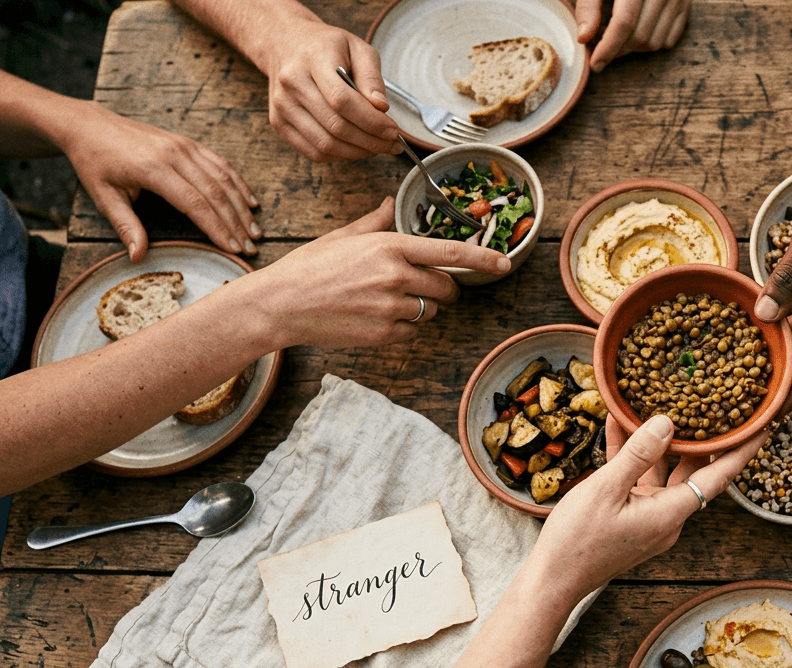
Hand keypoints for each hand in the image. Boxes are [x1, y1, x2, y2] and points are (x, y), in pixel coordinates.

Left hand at [61, 104, 259, 261]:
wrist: (91, 126)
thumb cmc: (95, 163)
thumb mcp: (103, 197)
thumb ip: (126, 226)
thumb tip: (138, 257)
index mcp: (153, 169)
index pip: (195, 203)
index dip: (217, 228)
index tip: (232, 249)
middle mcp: (174, 154)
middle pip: (215, 193)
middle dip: (236, 223)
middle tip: (250, 247)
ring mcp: (184, 146)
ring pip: (223, 178)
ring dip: (242, 206)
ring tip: (254, 230)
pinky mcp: (188, 143)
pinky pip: (220, 163)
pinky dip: (238, 183)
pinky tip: (250, 201)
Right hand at [244, 197, 510, 347]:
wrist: (280, 304)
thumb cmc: (309, 267)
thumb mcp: (344, 236)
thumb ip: (376, 222)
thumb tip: (391, 202)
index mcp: (389, 246)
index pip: (449, 253)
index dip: (482, 259)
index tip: (504, 263)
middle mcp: (395, 276)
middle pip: (446, 287)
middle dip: (442, 288)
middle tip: (418, 285)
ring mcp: (391, 308)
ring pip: (430, 311)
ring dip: (420, 308)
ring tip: (384, 300)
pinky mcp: (384, 334)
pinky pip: (412, 332)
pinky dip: (403, 327)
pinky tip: (374, 317)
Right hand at [262, 20, 399, 161]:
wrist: (286, 44)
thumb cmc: (327, 47)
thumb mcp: (357, 48)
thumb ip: (371, 77)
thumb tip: (382, 108)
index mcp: (313, 59)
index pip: (342, 100)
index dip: (372, 121)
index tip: (394, 131)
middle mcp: (292, 84)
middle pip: (336, 126)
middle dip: (371, 141)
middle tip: (392, 144)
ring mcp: (281, 106)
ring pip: (325, 144)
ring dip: (357, 153)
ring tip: (377, 147)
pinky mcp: (278, 123)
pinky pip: (313, 152)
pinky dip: (339, 156)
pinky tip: (355, 148)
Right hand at [531, 414, 768, 603]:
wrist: (552, 580)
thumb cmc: (577, 542)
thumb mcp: (605, 490)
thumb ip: (638, 453)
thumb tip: (667, 421)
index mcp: (670, 514)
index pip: (718, 478)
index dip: (741, 451)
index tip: (762, 426)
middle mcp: (667, 516)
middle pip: (693, 470)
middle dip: (702, 437)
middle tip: (715, 402)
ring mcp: (648, 517)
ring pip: (663, 470)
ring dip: (659, 440)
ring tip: (663, 401)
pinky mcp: (630, 516)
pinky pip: (638, 478)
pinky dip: (632, 454)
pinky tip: (619, 423)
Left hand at [575, 0, 691, 72]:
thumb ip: (589, 6)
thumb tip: (584, 38)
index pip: (625, 23)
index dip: (608, 47)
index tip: (595, 64)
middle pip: (641, 37)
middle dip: (618, 50)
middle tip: (602, 47)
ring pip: (656, 42)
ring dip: (633, 49)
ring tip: (617, 39)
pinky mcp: (687, 4)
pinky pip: (670, 38)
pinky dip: (651, 43)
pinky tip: (636, 33)